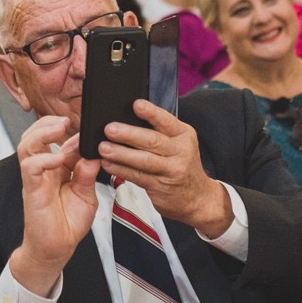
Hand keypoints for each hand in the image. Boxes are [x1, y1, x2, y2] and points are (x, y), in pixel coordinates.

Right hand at [9, 114, 99, 295]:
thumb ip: (87, 175)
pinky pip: (30, 167)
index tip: (89, 129)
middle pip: (35, 135)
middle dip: (49, 123)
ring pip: (27, 145)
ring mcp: (36, 178)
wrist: (56, 249)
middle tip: (66, 120)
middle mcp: (44, 170)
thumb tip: (93, 155)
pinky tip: (58, 159)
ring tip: (59, 127)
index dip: (72, 132)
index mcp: (58, 168)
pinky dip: (44, 159)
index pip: (59, 141)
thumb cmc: (68, 223)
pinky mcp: (31, 189)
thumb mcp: (87, 196)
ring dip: (42, 132)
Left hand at [98, 100, 232, 237]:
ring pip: (144, 160)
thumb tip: (127, 118)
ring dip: (121, 153)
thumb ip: (160, 131)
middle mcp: (180, 152)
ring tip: (104, 148)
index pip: (166, 121)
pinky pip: (137, 176)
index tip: (136, 105)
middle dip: (129, 134)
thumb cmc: (182, 164)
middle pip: (153, 141)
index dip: (151, 113)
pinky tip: (108, 164)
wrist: (198, 197)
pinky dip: (121, 170)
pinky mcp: (160, 187)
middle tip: (109, 129)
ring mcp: (171, 171)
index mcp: (183, 135)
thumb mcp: (179, 143)